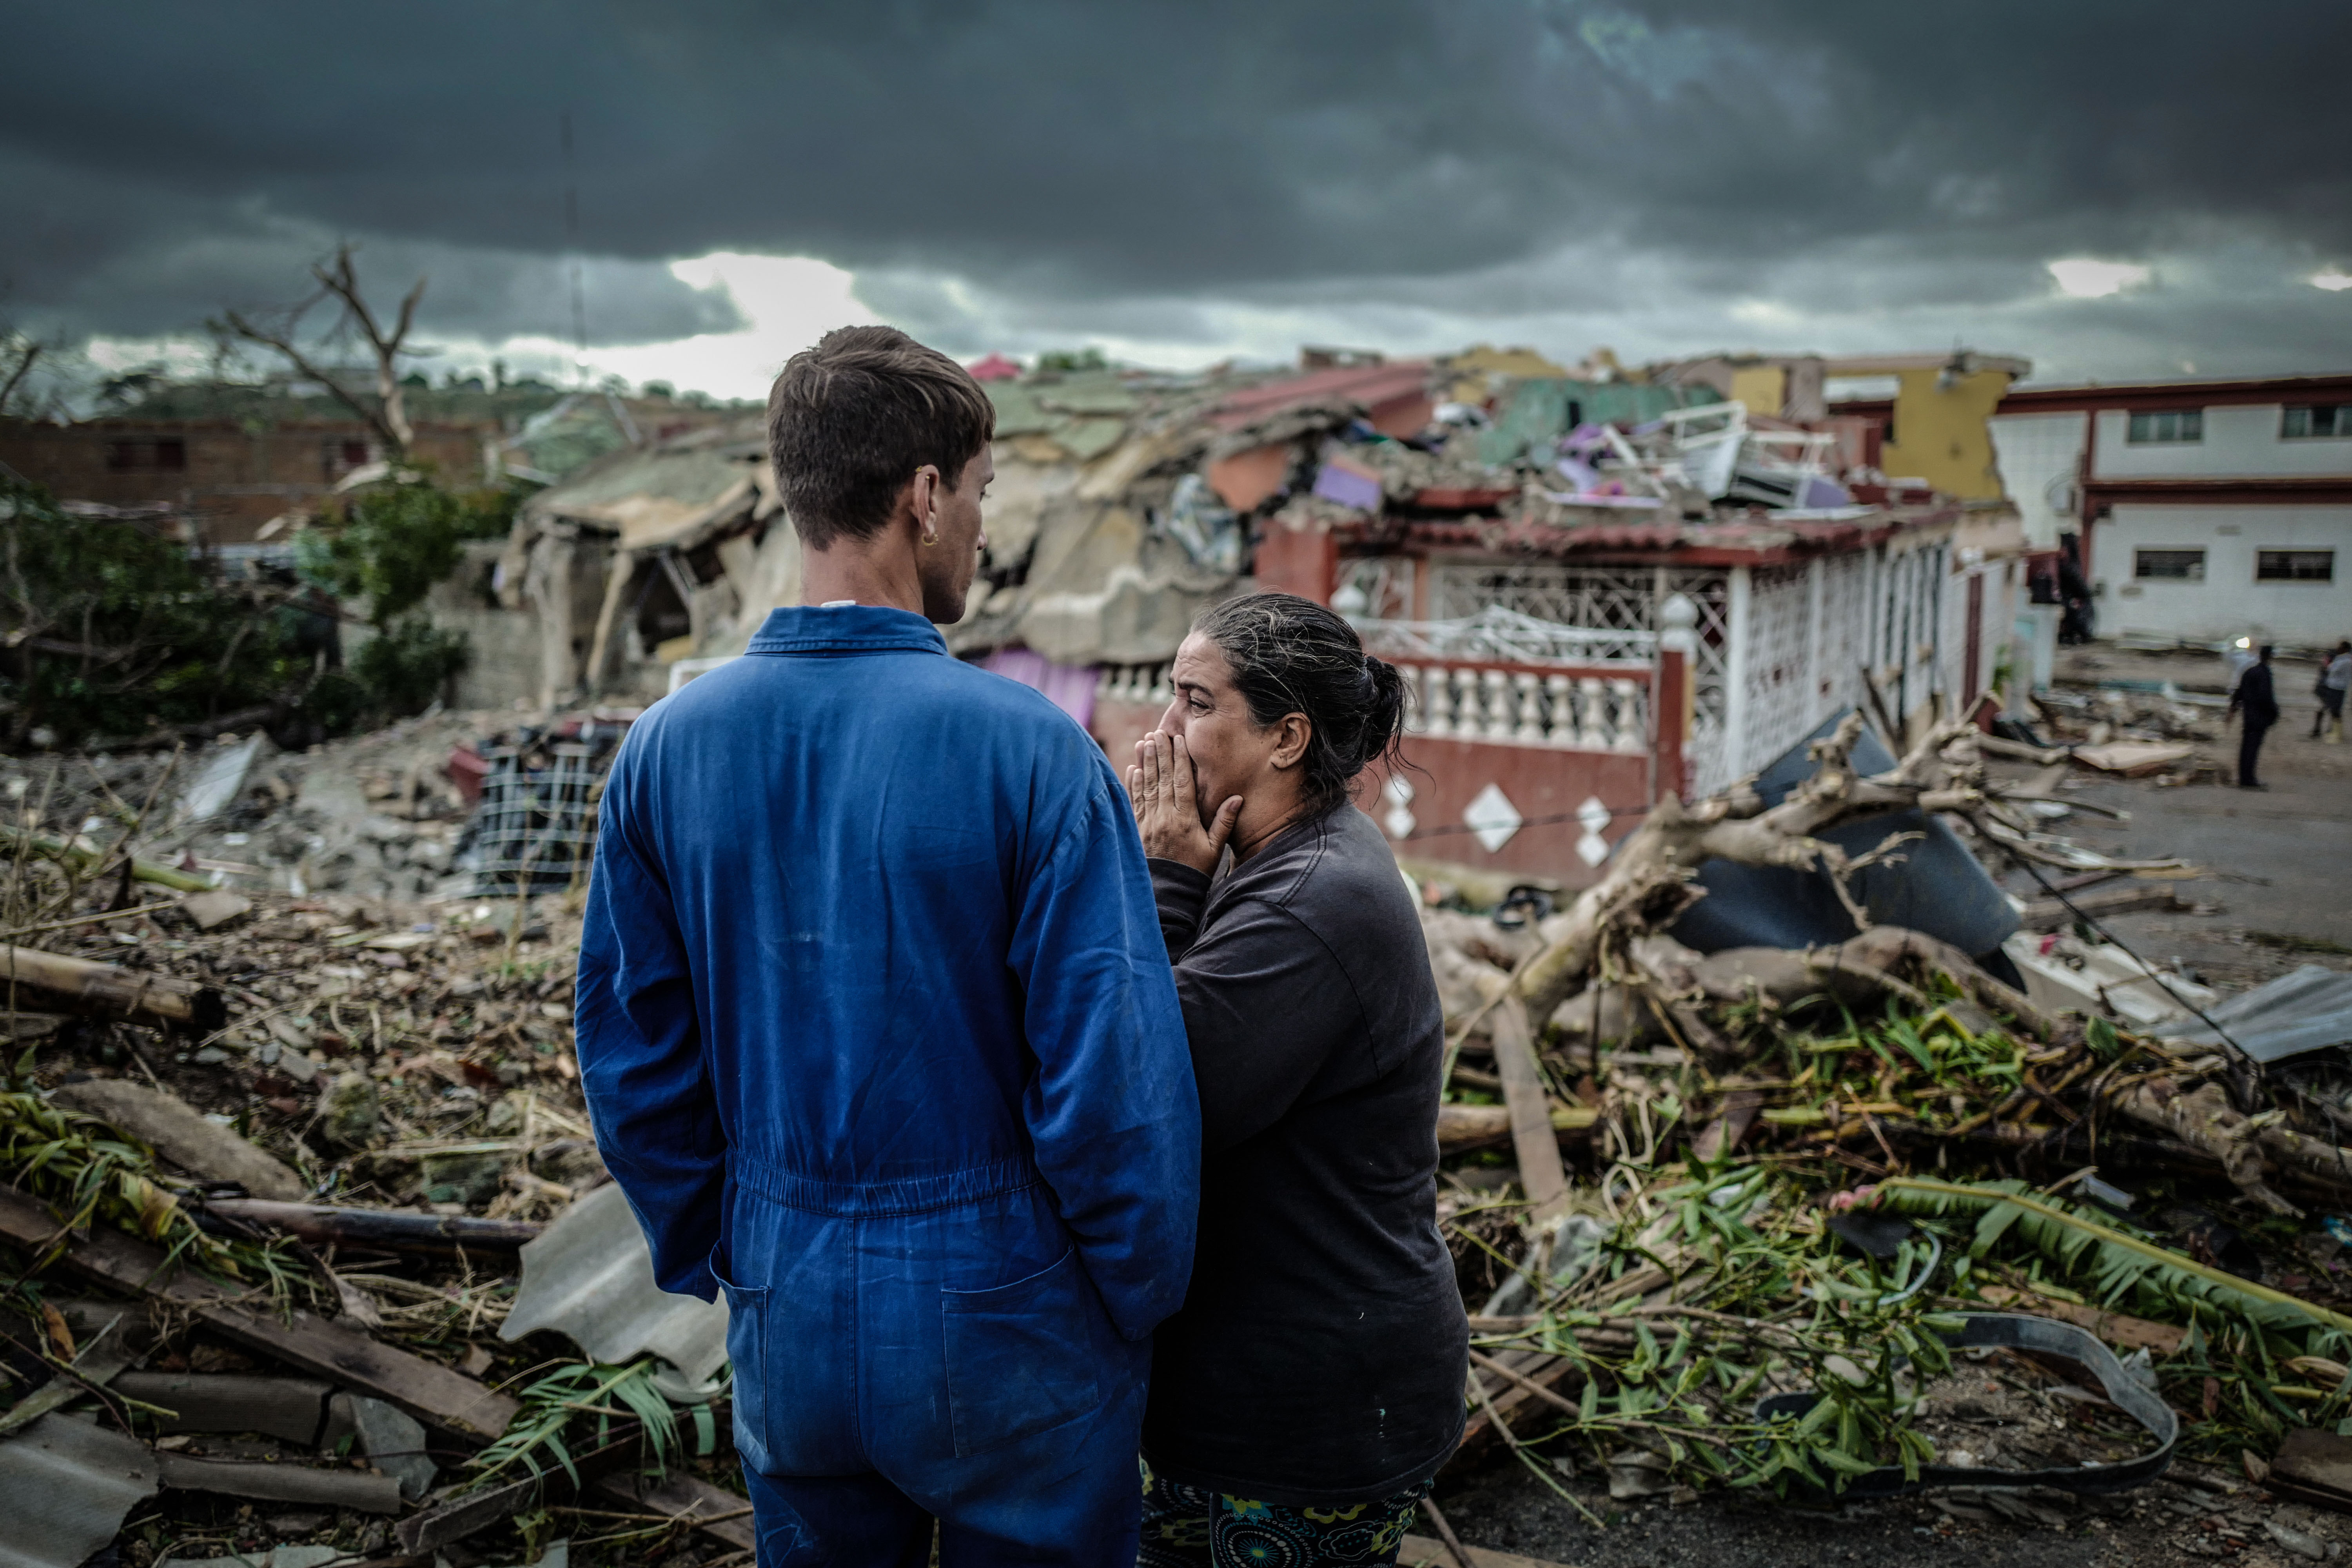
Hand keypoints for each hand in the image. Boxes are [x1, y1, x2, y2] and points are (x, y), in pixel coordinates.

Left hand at [1127, 731, 1240, 874]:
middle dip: (1160, 754)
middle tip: (1157, 733)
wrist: (1168, 892)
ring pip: (1146, 787)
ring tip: (1143, 743)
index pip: (1182, 782)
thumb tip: (1238, 798)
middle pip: (1162, 779)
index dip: (1179, 759)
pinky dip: (1133, 784)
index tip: (1178, 739)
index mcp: (1185, 819)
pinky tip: (1132, 770)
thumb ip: (1224, 821)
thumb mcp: (1215, 848)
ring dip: (1145, 763)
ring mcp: (1148, 822)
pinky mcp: (1137, 829)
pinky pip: (1134, 802)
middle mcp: (1164, 817)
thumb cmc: (1195, 870)